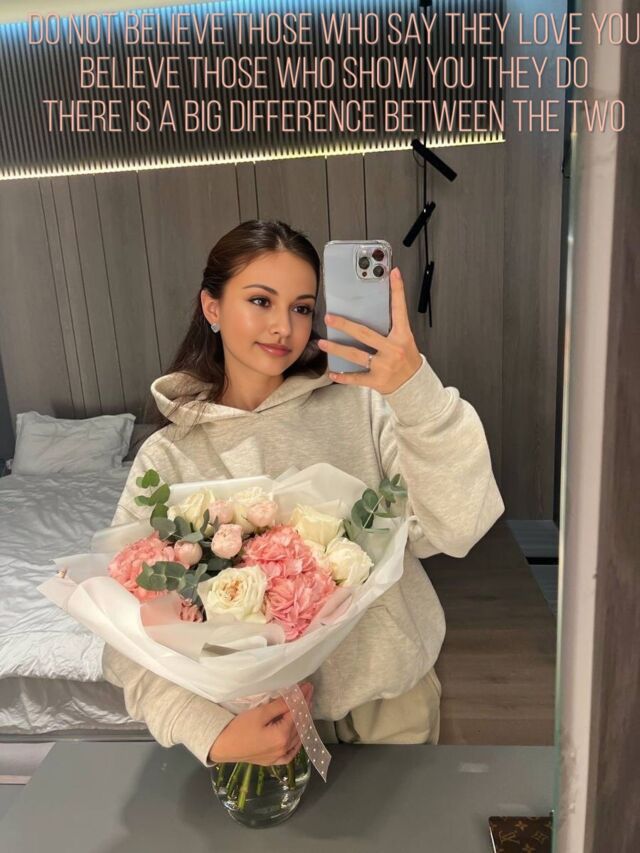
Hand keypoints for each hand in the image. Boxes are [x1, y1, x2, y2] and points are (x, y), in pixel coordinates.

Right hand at [208, 682, 313, 765]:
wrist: (222, 746)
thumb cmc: (239, 727)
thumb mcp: (260, 713)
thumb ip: (280, 705)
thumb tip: (297, 696)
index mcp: (282, 736)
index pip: (297, 713)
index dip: (303, 699)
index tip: (308, 686)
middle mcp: (284, 748)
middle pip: (299, 725)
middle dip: (305, 708)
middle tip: (308, 693)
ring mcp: (278, 757)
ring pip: (297, 738)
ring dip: (302, 722)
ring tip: (305, 708)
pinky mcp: (272, 761)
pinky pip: (290, 754)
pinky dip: (296, 743)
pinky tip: (298, 737)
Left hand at [318, 267, 422, 393]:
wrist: (414, 385)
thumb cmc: (407, 360)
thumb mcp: (405, 340)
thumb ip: (392, 326)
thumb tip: (374, 308)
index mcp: (402, 336)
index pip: (399, 310)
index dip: (397, 290)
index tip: (393, 273)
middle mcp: (393, 350)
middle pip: (365, 334)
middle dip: (345, 325)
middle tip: (329, 318)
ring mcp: (384, 366)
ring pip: (356, 355)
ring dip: (337, 348)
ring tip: (323, 343)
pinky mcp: (377, 380)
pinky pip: (356, 378)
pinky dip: (343, 377)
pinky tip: (332, 373)